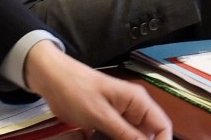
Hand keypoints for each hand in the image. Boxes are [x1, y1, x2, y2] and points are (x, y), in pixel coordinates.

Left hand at [24, 41, 171, 139]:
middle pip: (144, 136)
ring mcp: (118, 116)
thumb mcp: (101, 115)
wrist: (48, 78)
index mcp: (137, 101)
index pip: (162, 128)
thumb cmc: (75, 88)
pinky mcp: (104, 122)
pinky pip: (112, 138)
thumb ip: (126, 135)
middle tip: (109, 139)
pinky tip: (93, 138)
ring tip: (98, 136)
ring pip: (127, 139)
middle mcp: (132, 109)